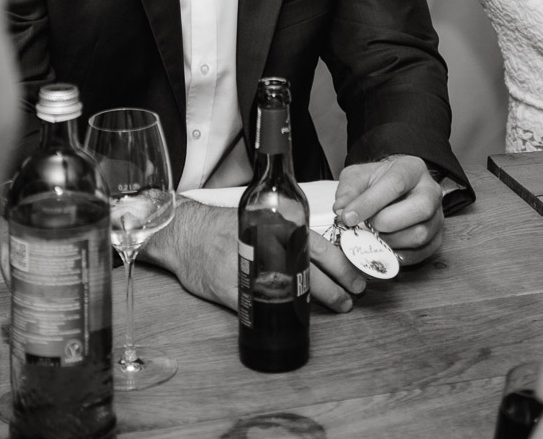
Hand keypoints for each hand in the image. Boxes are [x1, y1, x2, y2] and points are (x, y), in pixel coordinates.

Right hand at [141, 198, 365, 314]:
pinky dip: (277, 314)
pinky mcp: (231, 290)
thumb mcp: (258, 221)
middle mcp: (265, 248)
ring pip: (289, 290)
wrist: (185, 233)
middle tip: (350, 300)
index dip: (341, 266)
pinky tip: (291, 320)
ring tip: (333, 309)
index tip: (357, 280)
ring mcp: (248, 270)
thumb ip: (282, 236)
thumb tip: (315, 257)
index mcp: (275, 228)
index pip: (318, 247)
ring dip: (313, 304)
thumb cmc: (223, 227)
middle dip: (335, 289)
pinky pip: (260, 306)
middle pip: (309, 272)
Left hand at [331, 155, 443, 265]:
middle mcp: (431, 191)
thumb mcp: (358, 177)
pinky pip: (421, 253)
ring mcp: (437, 216)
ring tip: (372, 237)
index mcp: (412, 168)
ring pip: (421, 234)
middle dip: (386, 222)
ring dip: (390, 241)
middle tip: (365, 226)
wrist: (395, 191)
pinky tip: (382, 248)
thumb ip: (348, 190)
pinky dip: (397, 255)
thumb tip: (341, 209)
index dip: (370, 202)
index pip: (395, 184)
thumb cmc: (377, 183)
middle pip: (420, 208)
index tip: (348, 217)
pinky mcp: (437, 238)